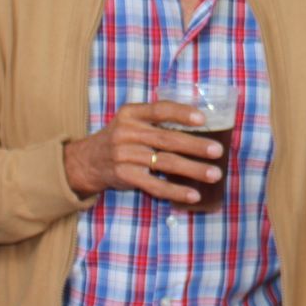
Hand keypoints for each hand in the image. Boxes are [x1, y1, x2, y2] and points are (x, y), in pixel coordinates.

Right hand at [62, 101, 223, 203]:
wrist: (87, 160)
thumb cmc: (121, 138)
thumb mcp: (131, 121)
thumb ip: (156, 121)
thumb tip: (200, 125)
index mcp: (131, 113)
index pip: (159, 110)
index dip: (182, 113)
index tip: (203, 119)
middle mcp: (127, 132)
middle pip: (167, 139)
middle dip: (195, 146)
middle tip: (217, 151)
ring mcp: (125, 155)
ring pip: (165, 163)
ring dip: (193, 169)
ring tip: (214, 174)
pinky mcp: (125, 176)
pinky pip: (155, 185)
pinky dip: (176, 191)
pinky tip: (193, 195)